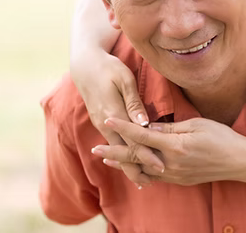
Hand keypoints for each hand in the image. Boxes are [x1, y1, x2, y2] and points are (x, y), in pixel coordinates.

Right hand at [70, 51, 162, 185]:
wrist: (84, 65)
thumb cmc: (108, 67)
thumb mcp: (124, 79)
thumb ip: (134, 102)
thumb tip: (145, 123)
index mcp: (113, 114)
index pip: (133, 140)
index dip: (147, 155)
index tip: (161, 166)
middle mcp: (105, 124)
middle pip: (123, 152)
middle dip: (138, 168)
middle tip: (154, 180)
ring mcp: (101, 124)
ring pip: (117, 150)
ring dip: (130, 164)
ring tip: (144, 178)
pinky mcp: (101, 123)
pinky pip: (113, 143)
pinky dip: (123, 155)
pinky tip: (130, 162)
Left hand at [90, 117, 245, 185]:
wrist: (239, 161)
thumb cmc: (221, 137)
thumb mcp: (197, 125)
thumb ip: (170, 128)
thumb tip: (149, 128)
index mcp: (176, 146)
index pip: (142, 136)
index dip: (123, 127)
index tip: (108, 120)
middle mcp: (172, 164)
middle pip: (136, 157)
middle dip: (114, 152)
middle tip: (94, 149)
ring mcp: (175, 175)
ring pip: (142, 170)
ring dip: (123, 165)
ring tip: (107, 159)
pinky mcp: (179, 181)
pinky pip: (154, 178)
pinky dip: (140, 173)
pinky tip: (132, 170)